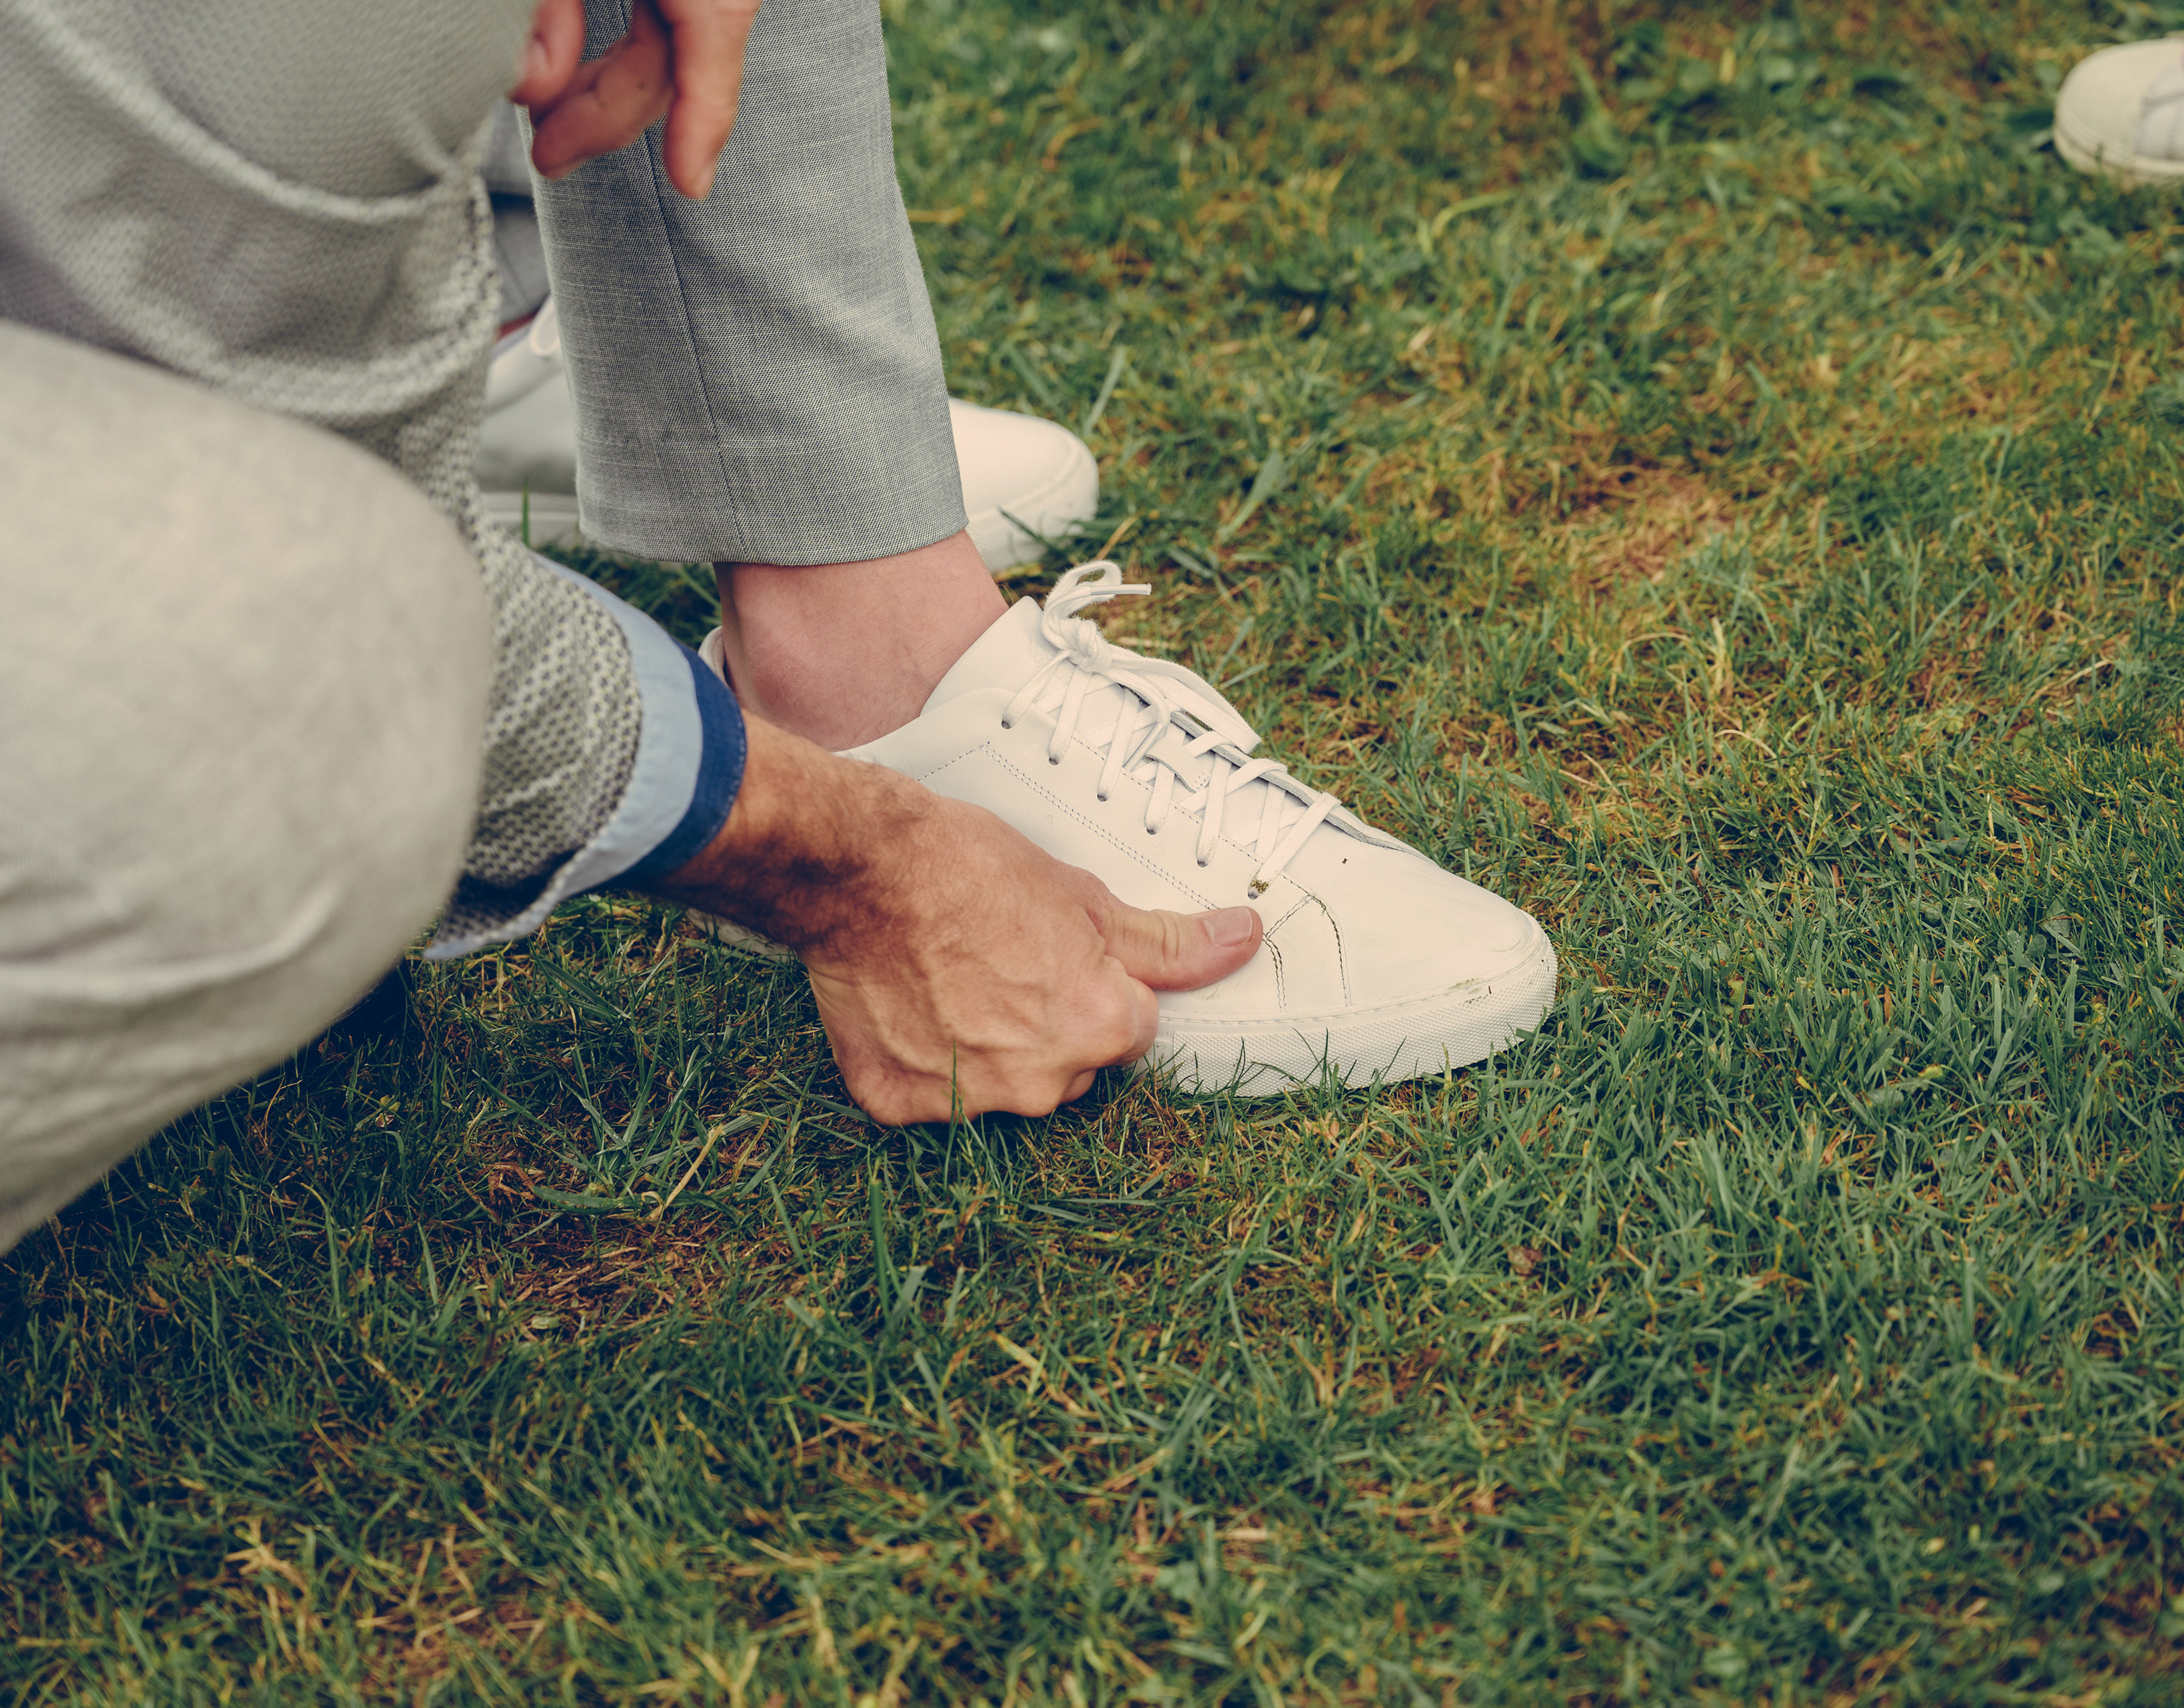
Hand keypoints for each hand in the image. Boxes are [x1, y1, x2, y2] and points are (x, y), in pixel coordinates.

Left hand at [512, 0, 763, 198]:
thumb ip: (545, 8)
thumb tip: (530, 85)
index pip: (710, 53)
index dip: (700, 125)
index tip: (688, 183)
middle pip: (674, 66)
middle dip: (606, 117)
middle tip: (549, 154)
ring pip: (666, 53)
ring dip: (603, 90)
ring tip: (545, 114)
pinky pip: (664, 29)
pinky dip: (621, 58)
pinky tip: (579, 77)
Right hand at [645, 718, 1263, 1122]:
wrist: (861, 866)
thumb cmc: (973, 869)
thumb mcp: (1086, 896)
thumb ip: (1168, 943)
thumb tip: (1246, 938)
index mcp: (1101, 1030)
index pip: (1129, 1027)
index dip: (1093, 984)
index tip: (1052, 950)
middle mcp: (1041, 1082)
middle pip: (1068, 1065)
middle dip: (1045, 1024)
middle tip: (998, 960)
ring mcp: (966, 1100)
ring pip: (1000, 1084)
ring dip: (983, 1047)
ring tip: (947, 977)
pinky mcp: (898, 1103)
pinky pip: (927, 1093)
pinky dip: (918, 1059)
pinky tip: (906, 1003)